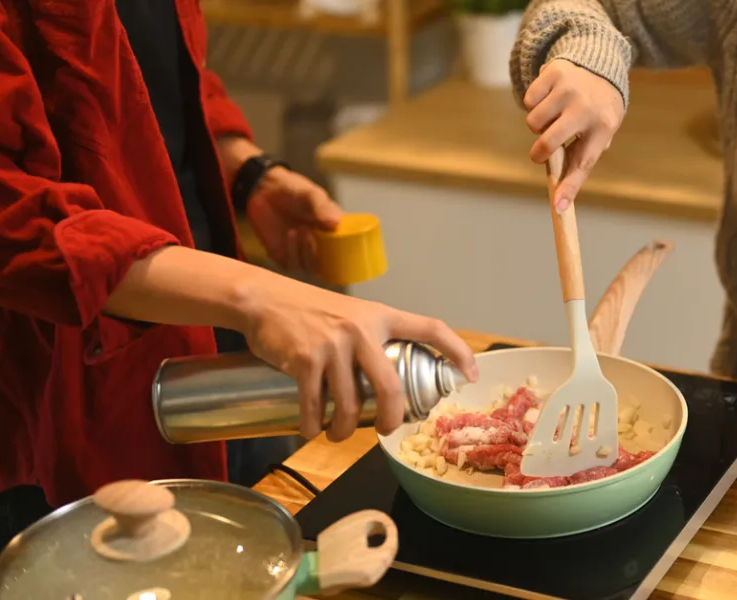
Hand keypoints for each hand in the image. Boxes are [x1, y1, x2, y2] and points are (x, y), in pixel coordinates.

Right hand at [237, 275, 479, 440]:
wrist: (265, 299)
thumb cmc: (311, 311)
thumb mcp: (352, 315)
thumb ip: (374, 339)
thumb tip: (392, 381)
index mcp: (380, 316)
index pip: (431, 328)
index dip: (457, 351)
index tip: (471, 374)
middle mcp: (361, 330)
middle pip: (390, 387)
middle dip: (390, 419)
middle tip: (385, 430)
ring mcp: (332, 346)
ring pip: (348, 406)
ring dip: (342, 431)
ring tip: (336, 434)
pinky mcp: (304, 360)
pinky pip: (314, 406)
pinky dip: (312, 427)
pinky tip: (312, 430)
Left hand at [246, 166, 341, 276]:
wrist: (264, 190)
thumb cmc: (293, 190)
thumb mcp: (310, 195)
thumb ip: (322, 208)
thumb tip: (336, 224)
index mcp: (335, 233)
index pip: (349, 253)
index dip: (350, 259)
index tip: (345, 251)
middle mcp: (322, 247)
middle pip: (332, 267)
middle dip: (326, 259)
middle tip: (316, 236)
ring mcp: (304, 254)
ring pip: (313, 270)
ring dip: (308, 253)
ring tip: (301, 229)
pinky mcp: (286, 258)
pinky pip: (293, 267)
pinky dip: (293, 253)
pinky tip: (291, 235)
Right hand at [523, 59, 624, 211]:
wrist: (601, 69)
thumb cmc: (596, 115)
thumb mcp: (597, 136)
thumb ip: (577, 163)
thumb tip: (559, 203)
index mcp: (603, 129)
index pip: (584, 164)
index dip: (569, 188)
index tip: (557, 206)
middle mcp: (586, 108)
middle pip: (548, 142)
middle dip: (539, 153)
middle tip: (542, 152)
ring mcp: (570, 88)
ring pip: (533, 122)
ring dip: (539, 124)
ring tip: (554, 116)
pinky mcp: (554, 73)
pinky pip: (528, 100)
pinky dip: (534, 103)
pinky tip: (549, 99)